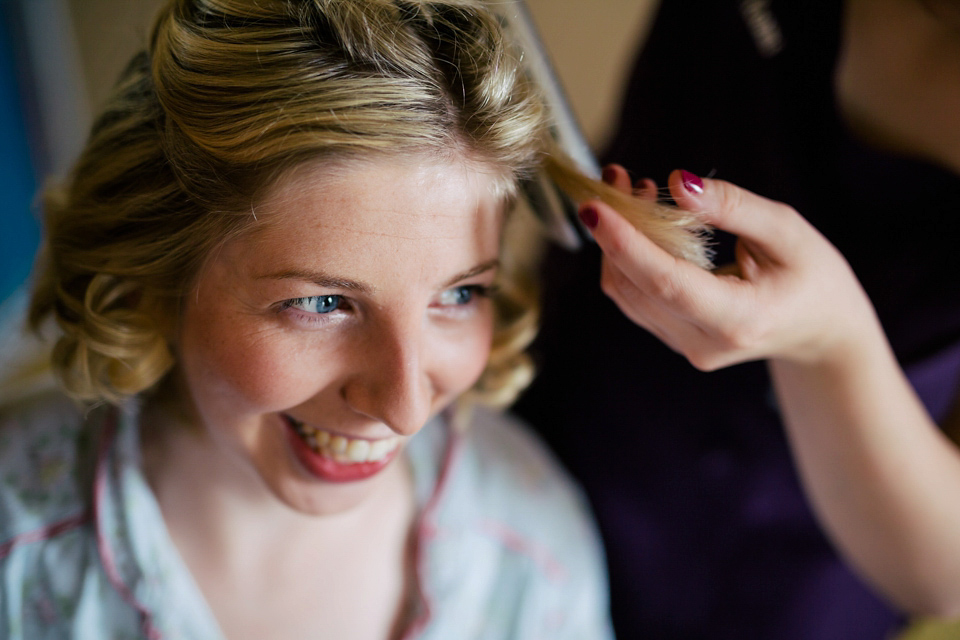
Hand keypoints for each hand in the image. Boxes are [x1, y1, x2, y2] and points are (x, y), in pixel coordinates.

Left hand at [582, 166, 879, 369]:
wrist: (821, 333)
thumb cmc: (813, 277)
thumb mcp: (787, 231)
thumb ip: (732, 206)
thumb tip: (677, 183)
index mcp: (739, 319)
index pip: (665, 283)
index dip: (625, 244)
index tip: (596, 207)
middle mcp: (703, 342)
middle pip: (635, 286)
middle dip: (615, 229)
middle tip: (617, 175)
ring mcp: (685, 346)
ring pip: (626, 292)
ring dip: (616, 239)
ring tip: (631, 188)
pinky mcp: (674, 338)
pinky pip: (635, 296)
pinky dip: (627, 256)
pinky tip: (640, 219)